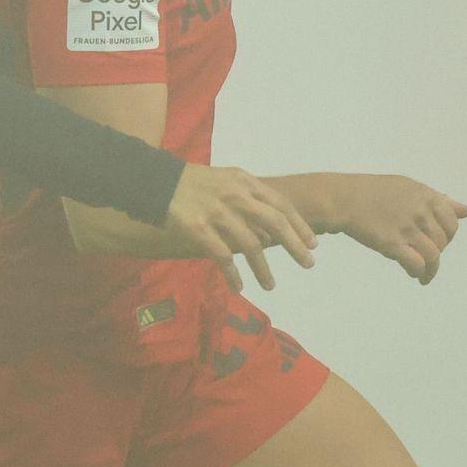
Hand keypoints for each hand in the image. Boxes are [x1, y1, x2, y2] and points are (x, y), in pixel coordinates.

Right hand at [164, 164, 316, 291]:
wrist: (153, 181)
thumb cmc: (192, 184)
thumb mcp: (225, 180)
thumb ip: (248, 198)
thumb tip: (271, 230)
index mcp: (244, 181)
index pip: (280, 204)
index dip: (299, 225)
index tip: (313, 243)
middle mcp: (235, 195)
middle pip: (274, 223)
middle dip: (295, 245)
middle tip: (308, 264)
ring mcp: (217, 212)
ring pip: (251, 244)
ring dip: (263, 268)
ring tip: (270, 285)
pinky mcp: (198, 228)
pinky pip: (223, 256)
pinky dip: (233, 274)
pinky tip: (239, 286)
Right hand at [323, 174, 466, 283]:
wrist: (344, 199)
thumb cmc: (375, 192)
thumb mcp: (410, 188)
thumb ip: (438, 200)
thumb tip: (465, 210)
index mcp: (426, 196)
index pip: (452, 222)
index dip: (447, 236)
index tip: (439, 243)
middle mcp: (420, 211)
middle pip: (443, 241)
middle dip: (438, 252)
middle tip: (425, 258)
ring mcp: (406, 227)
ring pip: (433, 256)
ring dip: (431, 270)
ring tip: (424, 275)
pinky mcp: (391, 243)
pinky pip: (416, 263)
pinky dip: (419, 273)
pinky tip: (414, 275)